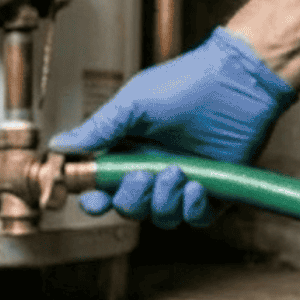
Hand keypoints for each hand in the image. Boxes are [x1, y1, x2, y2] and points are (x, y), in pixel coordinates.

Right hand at [49, 27, 295, 227]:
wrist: (238, 81)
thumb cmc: (187, 83)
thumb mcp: (134, 104)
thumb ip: (98, 129)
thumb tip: (61, 144)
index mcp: (128, 150)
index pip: (102, 187)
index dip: (95, 201)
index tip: (95, 201)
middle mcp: (152, 168)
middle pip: (128, 207)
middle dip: (131, 198)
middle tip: (143, 175)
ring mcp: (182, 182)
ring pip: (160, 216)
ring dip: (163, 201)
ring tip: (177, 172)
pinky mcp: (213, 191)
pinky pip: (195, 218)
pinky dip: (192, 208)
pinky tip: (196, 186)